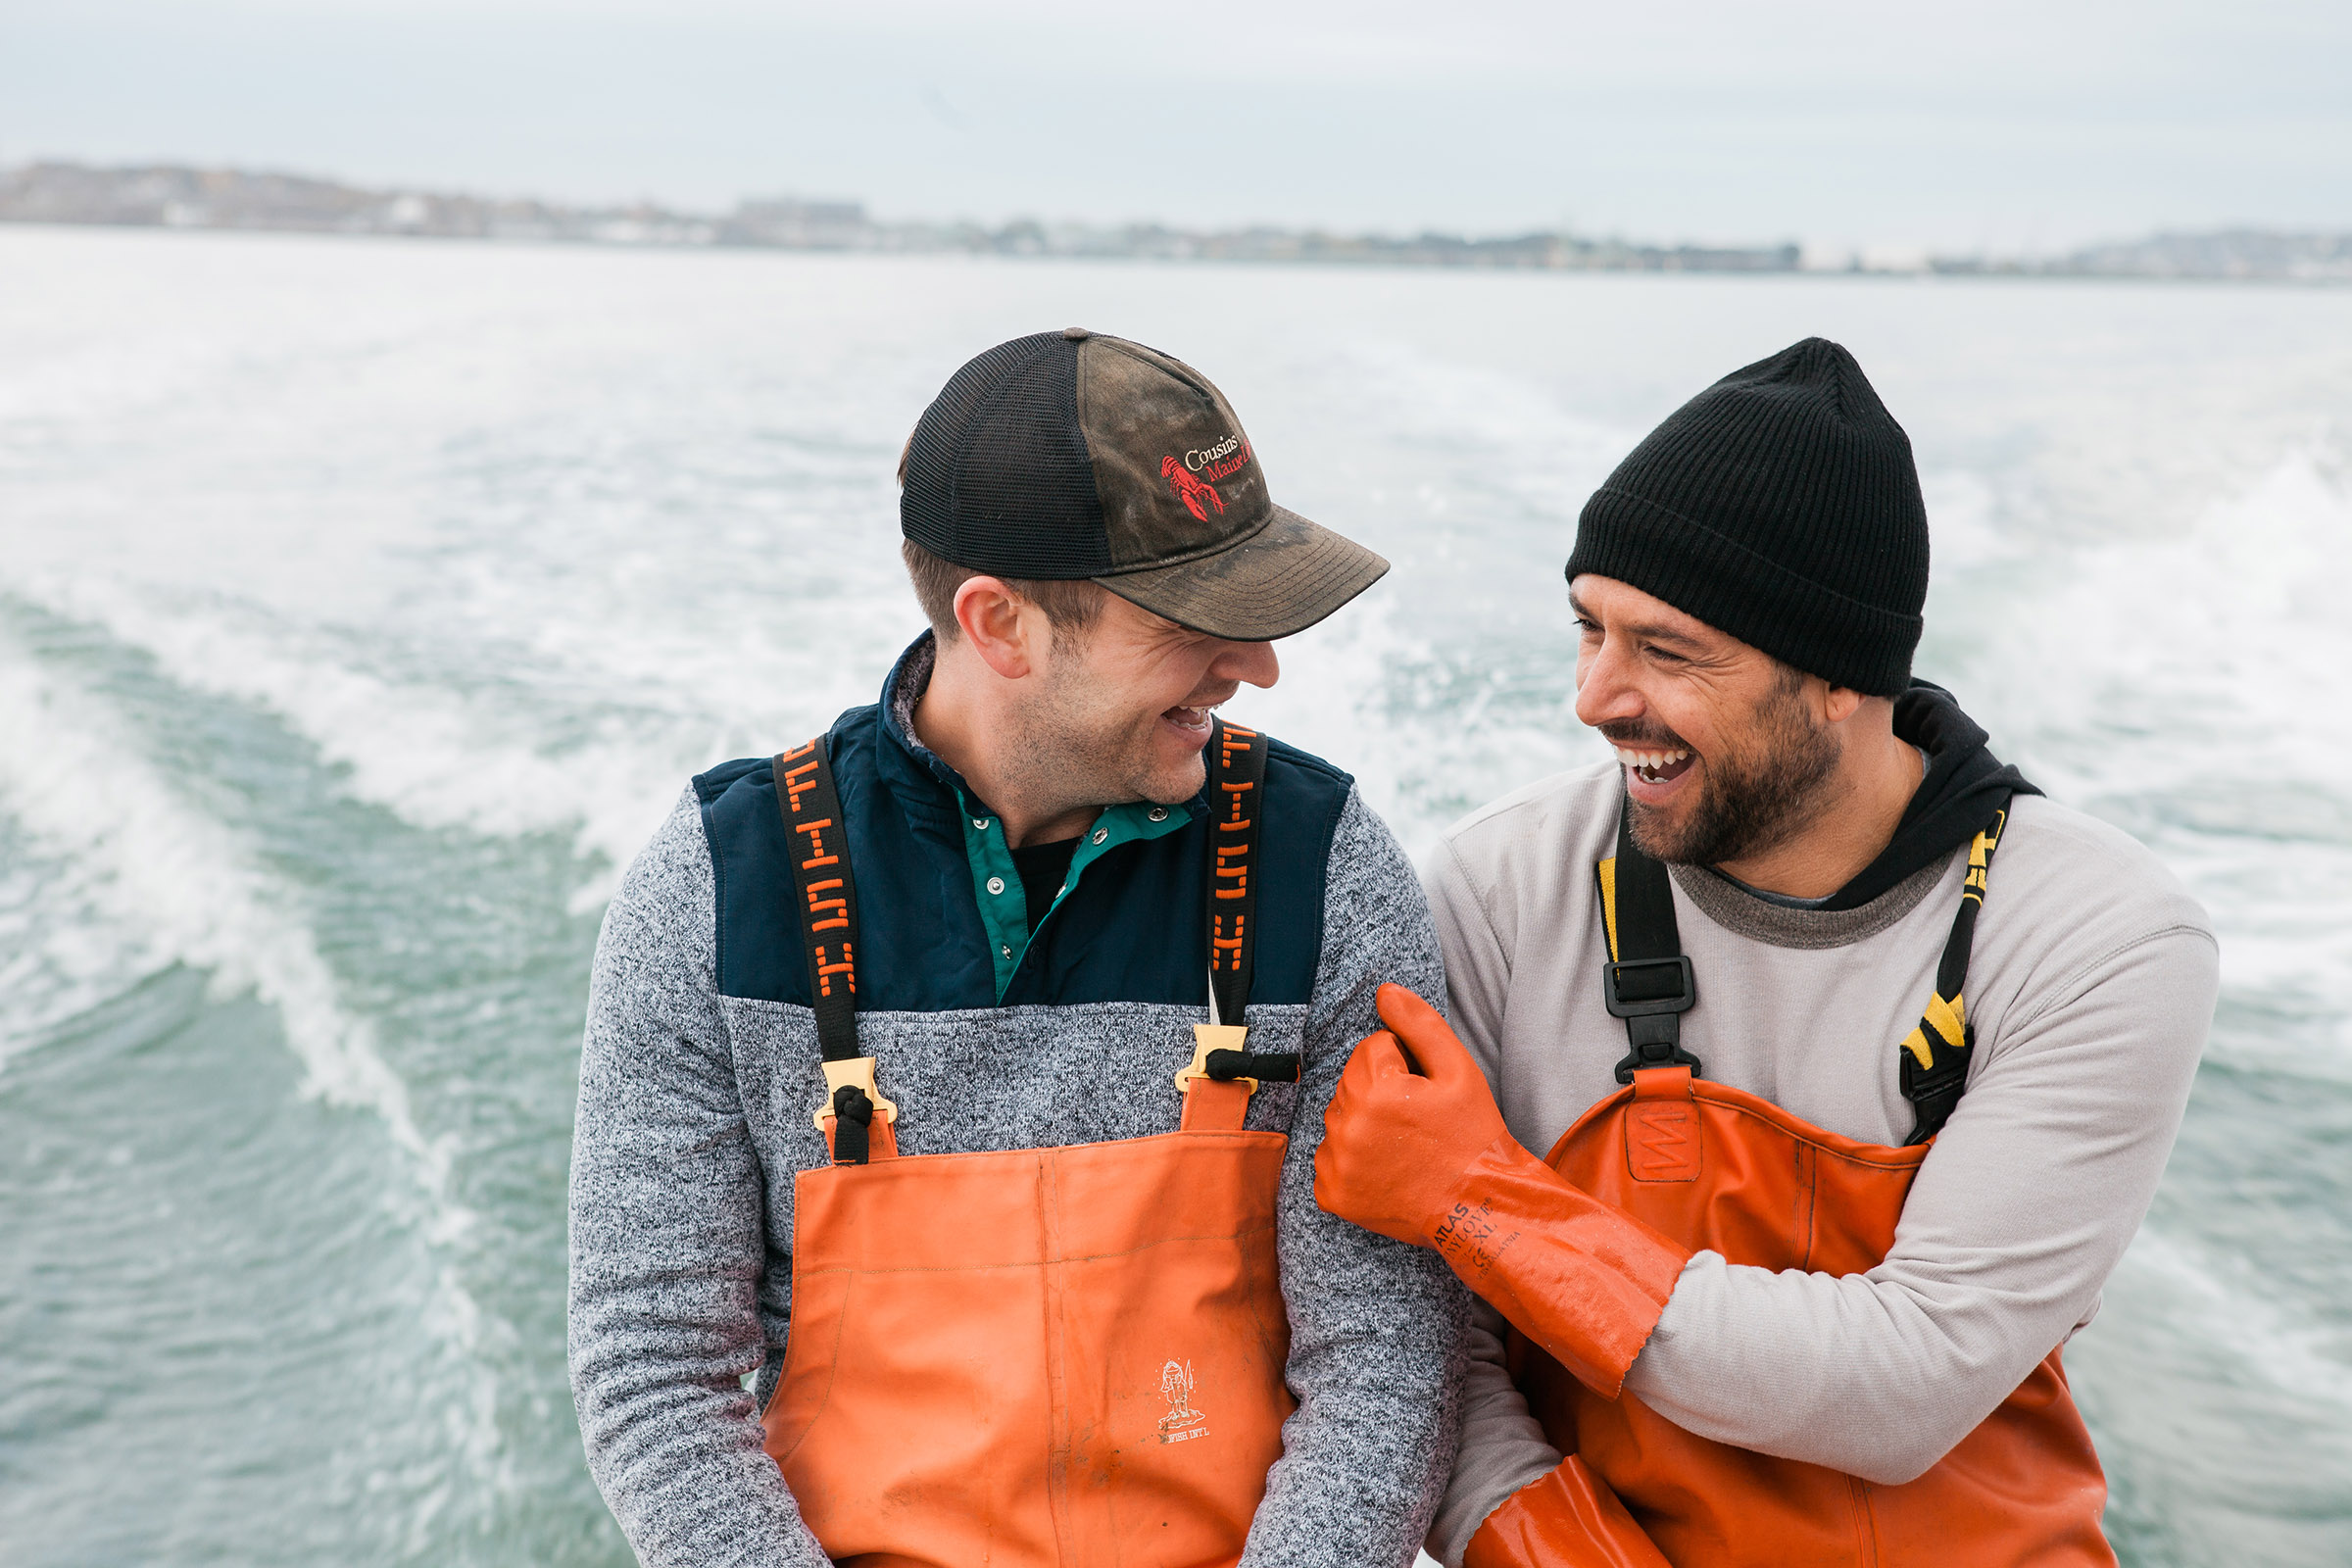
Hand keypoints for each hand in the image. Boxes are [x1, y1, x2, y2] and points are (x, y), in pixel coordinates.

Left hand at [1314, 983, 1515, 1246]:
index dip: (1402, 1064)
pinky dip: (1351, 1160)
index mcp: (1375, 1090)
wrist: (1478, 1207)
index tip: (1424, 1091)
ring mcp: (1337, 1164)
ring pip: (1339, 1118)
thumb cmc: (1472, 1136)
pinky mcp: (1332, 1194)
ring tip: (1402, 1143)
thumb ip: (1419, 1023)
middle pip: (1350, 1082)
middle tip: (1416, 1119)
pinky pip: (1329, 1158)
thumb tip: (1384, 992)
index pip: (1370, 1048)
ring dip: (1363, 1122)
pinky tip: (1385, 1167)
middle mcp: (1348, 1127)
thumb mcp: (1459, 1070)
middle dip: (1379, 1091)